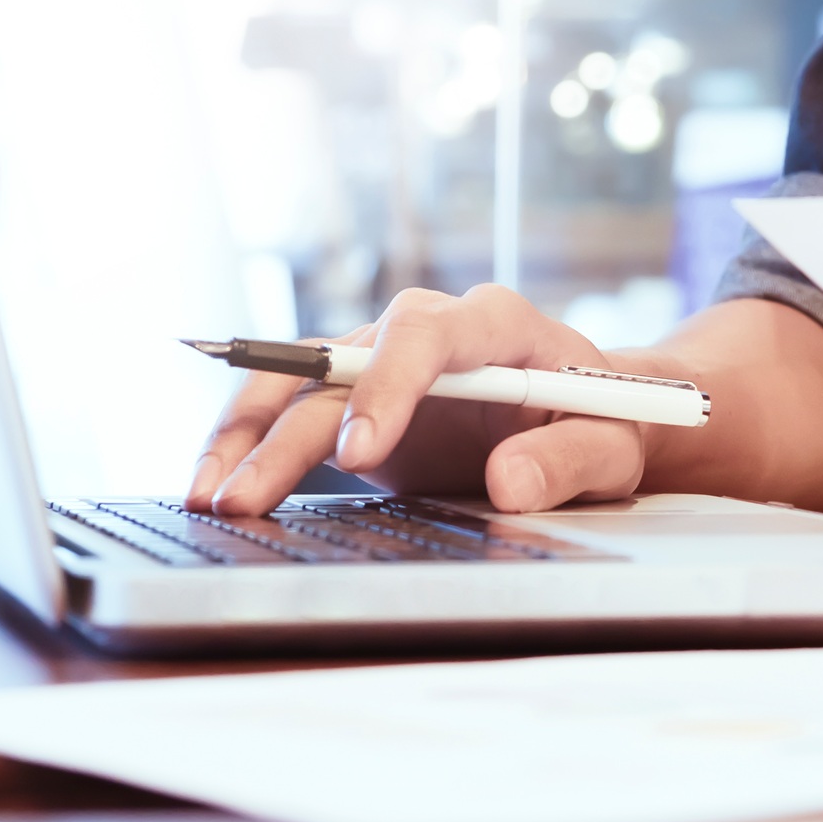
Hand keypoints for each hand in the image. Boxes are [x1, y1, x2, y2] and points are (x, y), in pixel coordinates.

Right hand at [184, 284, 643, 516]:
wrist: (594, 415)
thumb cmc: (609, 422)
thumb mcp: (614, 446)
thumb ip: (570, 460)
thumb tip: (511, 482)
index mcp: (496, 324)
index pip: (428, 334)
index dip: (386, 386)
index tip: (357, 454)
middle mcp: (428, 330)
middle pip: (344, 363)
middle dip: (289, 431)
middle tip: (246, 497)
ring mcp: (384, 360)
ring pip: (300, 381)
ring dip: (247, 435)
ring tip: (208, 497)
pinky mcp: (359, 397)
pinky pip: (292, 410)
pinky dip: (249, 445)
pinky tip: (215, 487)